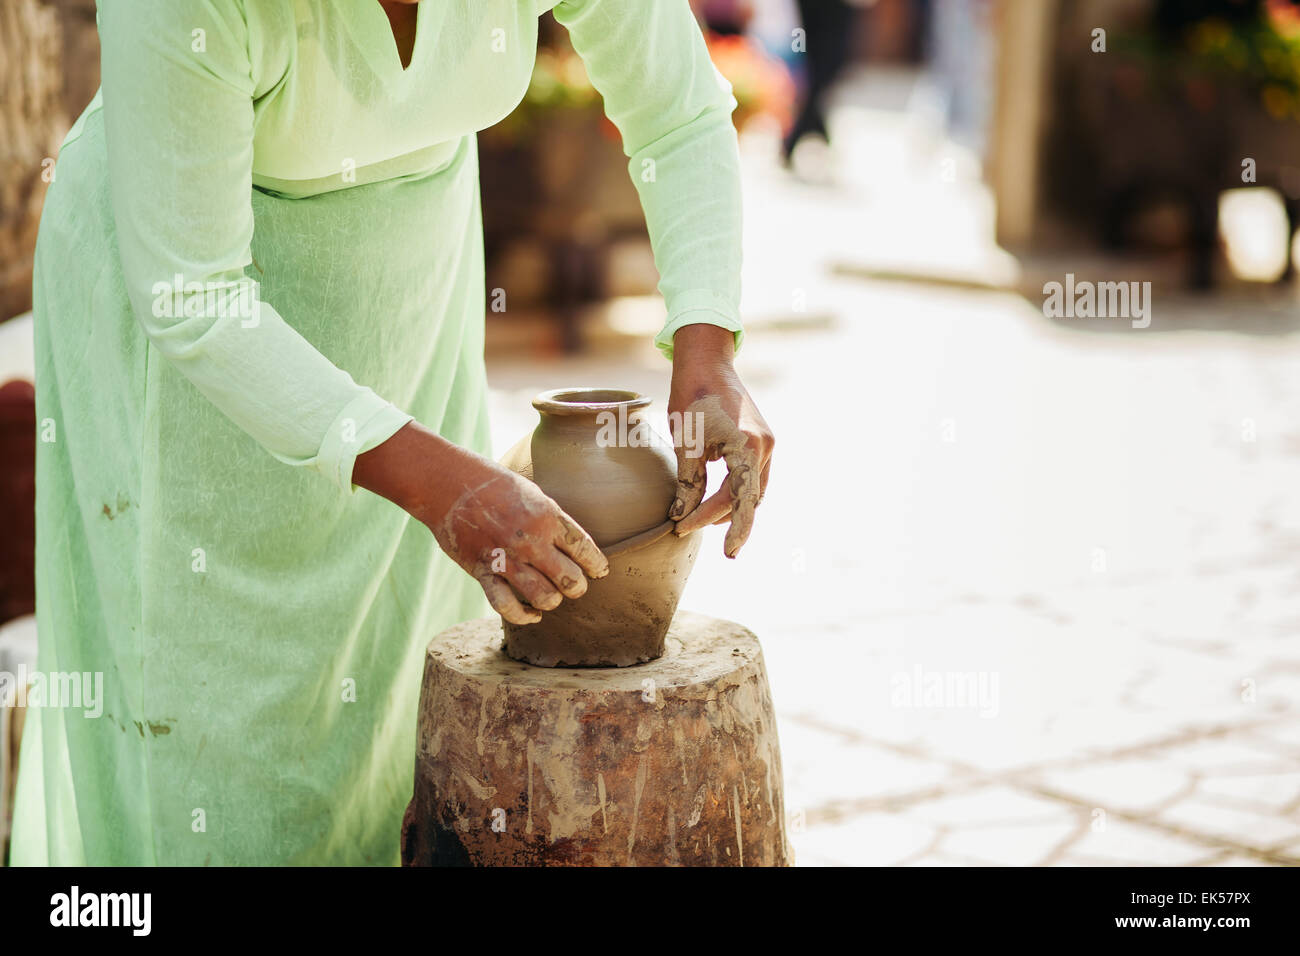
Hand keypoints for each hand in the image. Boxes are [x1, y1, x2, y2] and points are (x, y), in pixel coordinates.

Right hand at [354, 423, 608, 623]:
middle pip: (571, 580)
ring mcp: (507, 559)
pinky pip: (508, 606)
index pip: (584, 549)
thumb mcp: (532, 493)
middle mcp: (531, 540)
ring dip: (552, 601)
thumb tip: (570, 544)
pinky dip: (523, 617)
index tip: (600, 571)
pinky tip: (532, 615)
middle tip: (574, 586)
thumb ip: (551, 519)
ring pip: (545, 597)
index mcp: (548, 516)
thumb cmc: (493, 484)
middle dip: (577, 587)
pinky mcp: (484, 572)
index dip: (597, 565)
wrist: (449, 484)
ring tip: (552, 596)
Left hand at [667, 324, 773, 557]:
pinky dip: (736, 490)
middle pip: (747, 498)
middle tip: (688, 526)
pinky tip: (715, 497)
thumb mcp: (685, 442)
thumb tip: (682, 516)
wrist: (707, 362)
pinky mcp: (762, 440)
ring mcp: (767, 443)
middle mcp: (764, 447)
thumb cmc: (693, 396)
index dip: (717, 523)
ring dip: (730, 506)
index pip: (736, 499)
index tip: (698, 538)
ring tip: (700, 516)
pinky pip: (754, 476)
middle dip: (720, 518)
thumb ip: (688, 482)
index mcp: (747, 446)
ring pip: (754, 490)